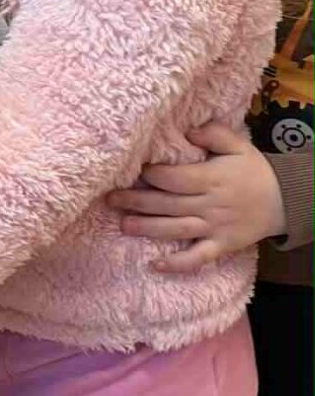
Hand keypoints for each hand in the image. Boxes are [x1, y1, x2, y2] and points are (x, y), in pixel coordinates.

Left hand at [108, 121, 284, 272]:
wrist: (286, 201)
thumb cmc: (255, 170)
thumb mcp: (238, 145)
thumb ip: (212, 134)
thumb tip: (188, 131)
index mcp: (210, 179)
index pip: (174, 178)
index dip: (152, 175)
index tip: (133, 171)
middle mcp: (209, 205)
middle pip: (167, 204)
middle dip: (137, 201)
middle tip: (110, 199)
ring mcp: (214, 227)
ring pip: (175, 229)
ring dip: (148, 228)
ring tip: (123, 225)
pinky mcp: (220, 246)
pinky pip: (197, 257)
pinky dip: (177, 264)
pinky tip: (155, 264)